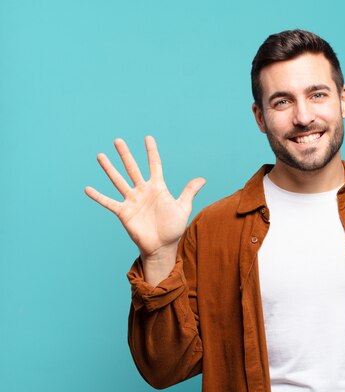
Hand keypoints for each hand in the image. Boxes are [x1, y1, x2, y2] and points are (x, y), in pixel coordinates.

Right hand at [85, 136, 205, 258]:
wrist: (162, 246)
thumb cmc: (173, 227)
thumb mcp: (183, 208)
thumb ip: (189, 192)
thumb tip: (202, 179)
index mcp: (157, 188)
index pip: (154, 165)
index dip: (151, 152)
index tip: (148, 138)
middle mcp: (143, 191)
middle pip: (132, 169)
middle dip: (125, 155)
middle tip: (118, 140)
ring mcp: (132, 201)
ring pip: (118, 181)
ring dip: (109, 169)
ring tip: (100, 156)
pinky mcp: (124, 213)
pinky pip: (109, 203)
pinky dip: (98, 196)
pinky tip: (87, 188)